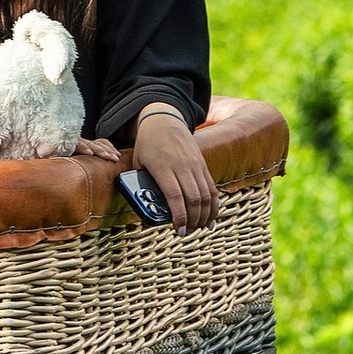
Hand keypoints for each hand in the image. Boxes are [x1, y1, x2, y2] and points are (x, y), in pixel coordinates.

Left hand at [131, 103, 218, 229]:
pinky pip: (211, 188)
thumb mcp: (138, 164)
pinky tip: (212, 217)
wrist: (163, 121)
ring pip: (206, 195)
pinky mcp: (202, 164)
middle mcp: (182, 166)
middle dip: (192, 221)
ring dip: (205, 216)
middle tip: (186, 232)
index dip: (179, 216)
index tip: (178, 230)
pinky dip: (214, 205)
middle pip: (193, 199)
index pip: (175, 196)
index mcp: (162, 167)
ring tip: (199, 228)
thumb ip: (142, 186)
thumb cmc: (147, 146)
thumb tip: (146, 212)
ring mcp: (194, 165)